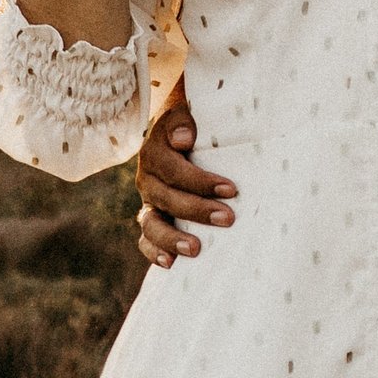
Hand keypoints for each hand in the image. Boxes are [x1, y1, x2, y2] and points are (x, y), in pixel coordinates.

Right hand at [137, 89, 240, 267]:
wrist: (181, 131)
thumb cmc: (195, 125)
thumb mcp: (188, 113)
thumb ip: (184, 121)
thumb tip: (183, 140)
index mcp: (155, 153)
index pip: (174, 171)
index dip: (200, 181)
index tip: (231, 189)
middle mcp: (148, 179)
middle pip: (166, 199)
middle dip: (197, 210)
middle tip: (228, 218)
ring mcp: (149, 202)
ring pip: (151, 223)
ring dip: (171, 238)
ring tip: (195, 249)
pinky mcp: (153, 218)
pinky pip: (147, 239)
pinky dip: (154, 252)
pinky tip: (170, 263)